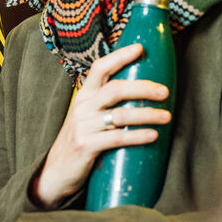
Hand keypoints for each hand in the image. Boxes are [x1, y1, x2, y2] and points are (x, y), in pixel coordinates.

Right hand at [34, 44, 170, 208]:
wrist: (55, 172)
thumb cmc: (80, 141)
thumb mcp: (87, 117)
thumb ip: (105, 104)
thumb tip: (141, 95)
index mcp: (83, 95)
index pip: (100, 68)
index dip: (120, 56)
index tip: (140, 48)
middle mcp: (81, 106)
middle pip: (115, 89)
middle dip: (143, 88)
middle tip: (164, 91)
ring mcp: (82, 126)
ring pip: (120, 114)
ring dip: (147, 114)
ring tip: (166, 117)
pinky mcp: (85, 146)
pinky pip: (117, 138)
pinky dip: (138, 136)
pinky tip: (153, 136)